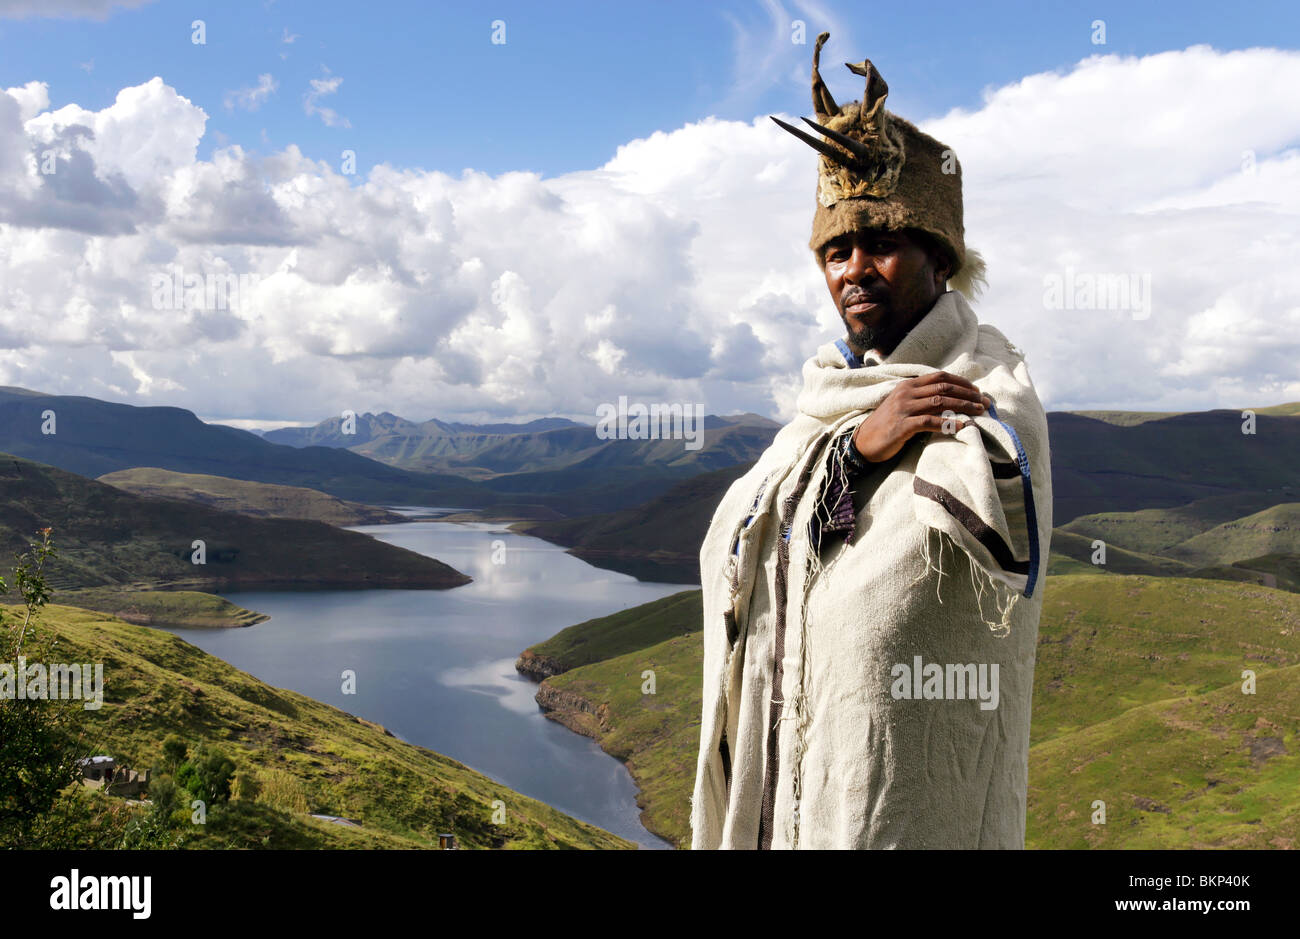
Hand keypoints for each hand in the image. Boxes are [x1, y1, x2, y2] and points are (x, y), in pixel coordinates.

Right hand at [851, 371, 990, 462]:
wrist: (864, 442)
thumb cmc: (887, 425)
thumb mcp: (903, 405)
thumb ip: (922, 398)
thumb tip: (950, 399)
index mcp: (908, 385)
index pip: (940, 377)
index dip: (962, 382)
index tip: (977, 391)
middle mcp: (906, 393)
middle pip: (944, 388)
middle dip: (968, 394)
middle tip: (984, 402)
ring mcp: (903, 409)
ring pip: (940, 402)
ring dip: (963, 407)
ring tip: (979, 412)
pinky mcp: (902, 426)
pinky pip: (930, 422)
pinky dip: (949, 424)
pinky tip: (962, 427)